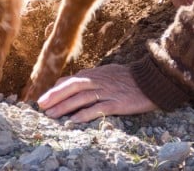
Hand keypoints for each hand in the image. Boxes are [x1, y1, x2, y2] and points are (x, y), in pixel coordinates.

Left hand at [37, 64, 156, 122]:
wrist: (152, 80)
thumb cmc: (129, 78)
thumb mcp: (107, 72)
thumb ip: (90, 77)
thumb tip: (72, 81)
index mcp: (95, 73)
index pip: (71, 80)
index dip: (56, 89)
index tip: (44, 98)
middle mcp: (99, 81)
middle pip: (72, 87)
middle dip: (55, 96)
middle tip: (41, 105)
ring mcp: (108, 91)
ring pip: (81, 98)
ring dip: (64, 106)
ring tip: (51, 115)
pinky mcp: (117, 103)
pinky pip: (98, 109)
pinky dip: (84, 114)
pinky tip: (73, 121)